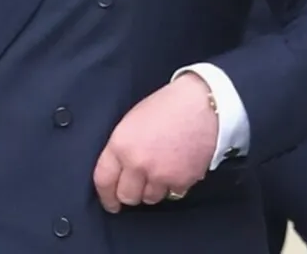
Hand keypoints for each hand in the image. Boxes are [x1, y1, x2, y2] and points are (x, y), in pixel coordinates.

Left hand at [93, 73, 217, 211]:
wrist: (202, 103)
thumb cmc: (169, 107)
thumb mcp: (133, 122)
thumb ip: (122, 149)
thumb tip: (119, 173)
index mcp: (121, 145)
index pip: (104, 181)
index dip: (106, 196)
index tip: (111, 203)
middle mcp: (137, 163)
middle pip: (127, 196)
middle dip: (133, 193)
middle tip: (141, 184)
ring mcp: (160, 174)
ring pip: (151, 198)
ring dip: (155, 188)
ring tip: (165, 169)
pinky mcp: (182, 180)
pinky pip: (174, 192)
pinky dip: (176, 184)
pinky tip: (180, 166)